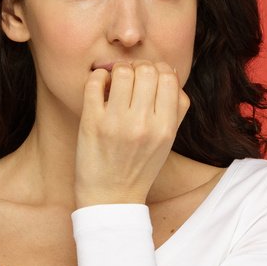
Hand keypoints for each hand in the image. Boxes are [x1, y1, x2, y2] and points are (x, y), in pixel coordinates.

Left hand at [74, 59, 190, 206]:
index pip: (169, 76)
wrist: (111, 198)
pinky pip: (94, 83)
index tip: (151, 77)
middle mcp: (142, 125)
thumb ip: (175, 109)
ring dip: (118, 71)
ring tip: (116, 82)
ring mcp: (115, 123)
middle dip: (140, 68)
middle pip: (147, 70)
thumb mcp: (167, 142)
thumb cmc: (140, 166)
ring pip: (122, 71)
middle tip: (132, 78)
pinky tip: (100, 87)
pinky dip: (97, 78)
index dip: (160, 69)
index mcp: (164, 128)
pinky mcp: (91, 124)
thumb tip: (170, 72)